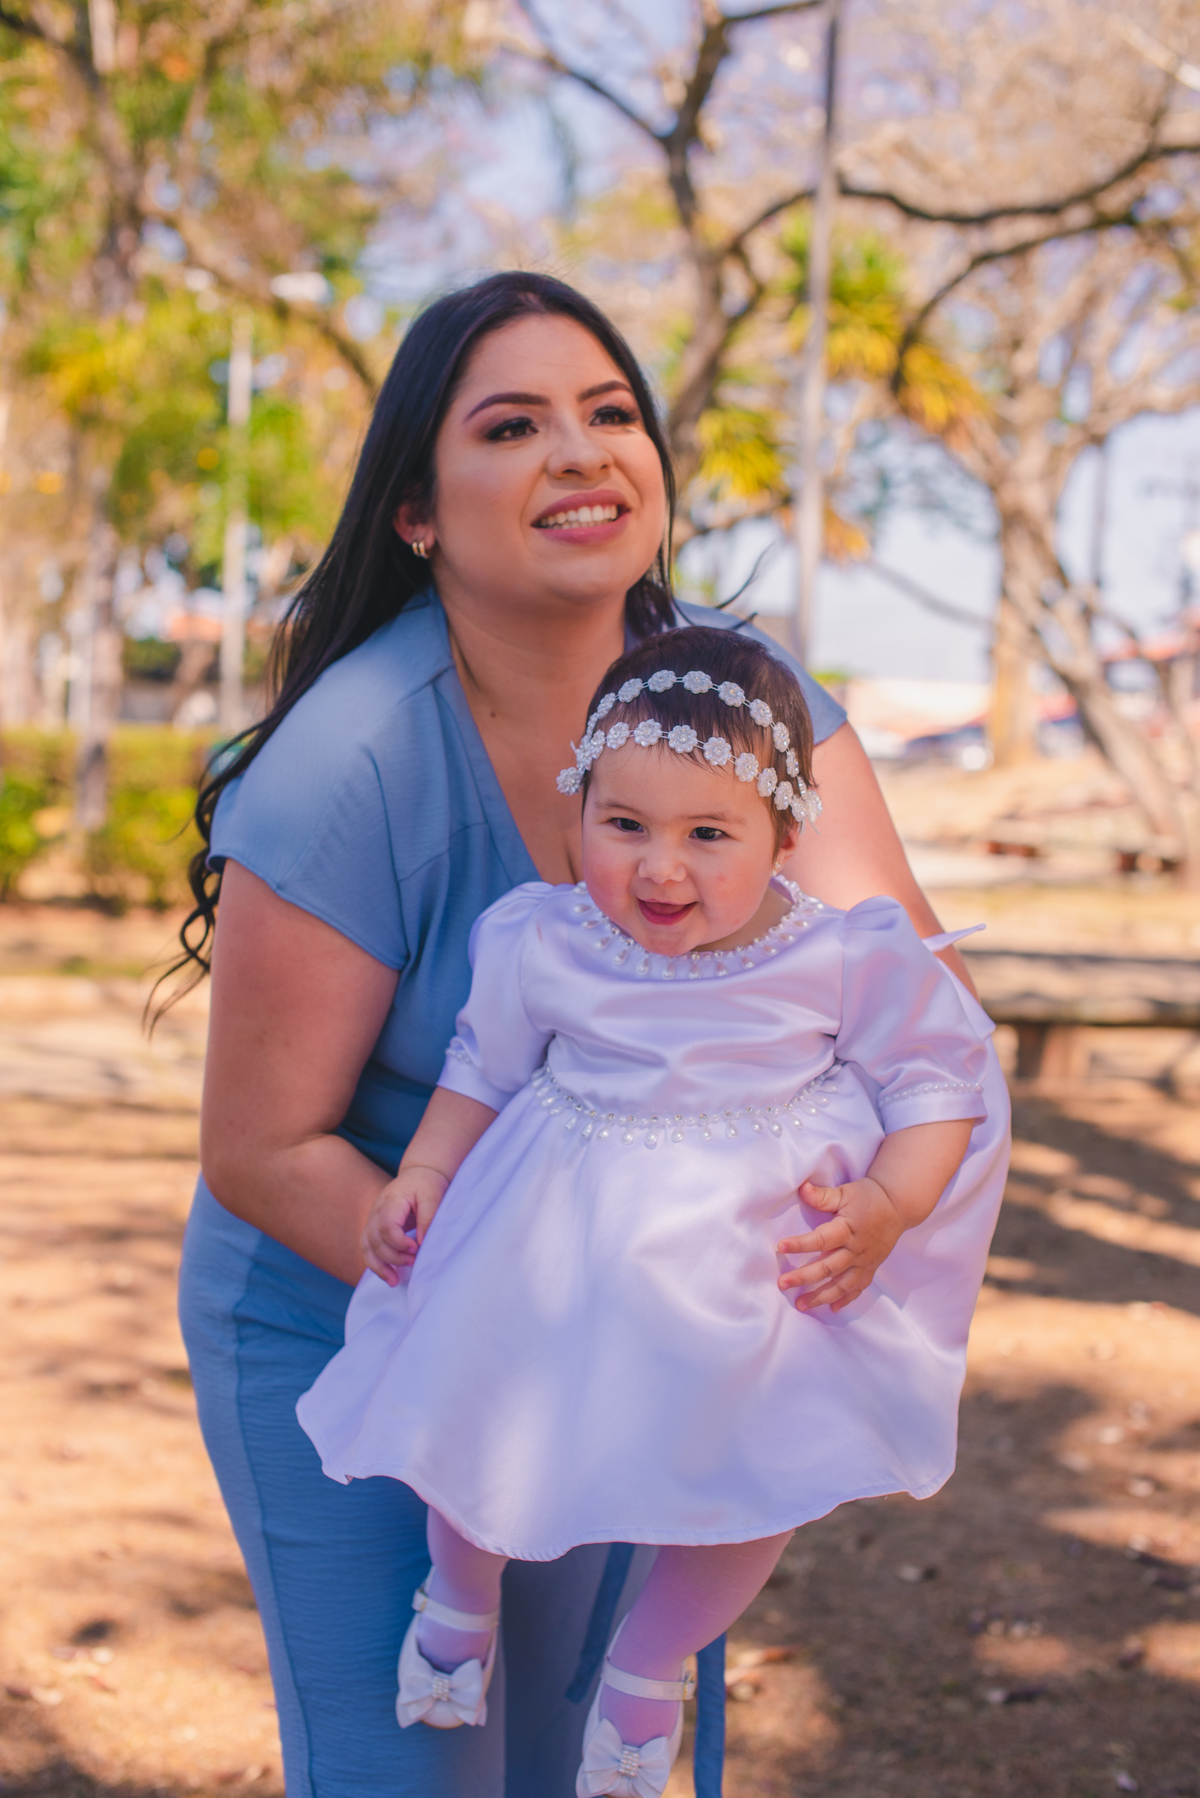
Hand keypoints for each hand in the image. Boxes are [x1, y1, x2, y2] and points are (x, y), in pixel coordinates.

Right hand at [361, 1165, 447, 1285]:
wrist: (419, 1176)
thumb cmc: (427, 1185)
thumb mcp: (433, 1196)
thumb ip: (428, 1218)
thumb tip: (422, 1243)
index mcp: (390, 1201)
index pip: (386, 1226)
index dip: (399, 1242)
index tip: (416, 1248)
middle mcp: (376, 1211)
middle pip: (375, 1240)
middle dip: (393, 1256)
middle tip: (413, 1261)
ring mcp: (372, 1221)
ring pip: (367, 1247)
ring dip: (380, 1266)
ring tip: (395, 1281)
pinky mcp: (375, 1229)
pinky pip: (368, 1250)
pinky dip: (376, 1265)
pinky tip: (389, 1277)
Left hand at [776, 1177, 904, 1313]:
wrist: (898, 1206)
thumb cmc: (869, 1196)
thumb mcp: (845, 1192)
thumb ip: (823, 1196)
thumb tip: (802, 1188)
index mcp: (848, 1229)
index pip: (821, 1240)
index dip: (800, 1244)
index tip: (781, 1246)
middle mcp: (856, 1250)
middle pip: (828, 1268)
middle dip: (804, 1277)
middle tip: (782, 1284)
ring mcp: (865, 1262)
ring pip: (842, 1285)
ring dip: (821, 1296)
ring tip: (801, 1305)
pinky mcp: (871, 1268)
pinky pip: (858, 1288)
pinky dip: (846, 1300)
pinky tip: (832, 1309)